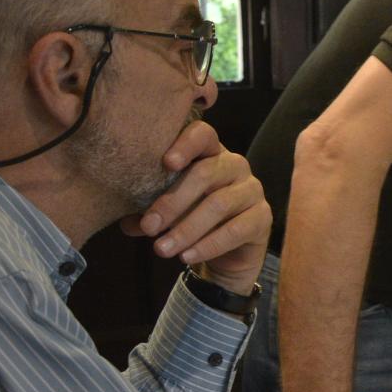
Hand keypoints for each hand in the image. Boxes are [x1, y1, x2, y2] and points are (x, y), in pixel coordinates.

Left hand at [122, 120, 269, 294]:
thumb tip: (129, 222)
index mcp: (209, 154)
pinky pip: (236, 230)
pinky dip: (208, 245)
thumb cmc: (190, 220)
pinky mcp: (263, 217)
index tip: (166, 163)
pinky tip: (187, 257)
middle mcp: (235, 165)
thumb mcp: (165, 212)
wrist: (225, 255)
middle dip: (173, 202)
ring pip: (219, 204)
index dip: (186, 144)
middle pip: (206, 173)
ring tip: (161, 249)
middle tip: (149, 226)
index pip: (203, 135)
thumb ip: (147, 211)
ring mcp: (252, 190)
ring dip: (186, 229)